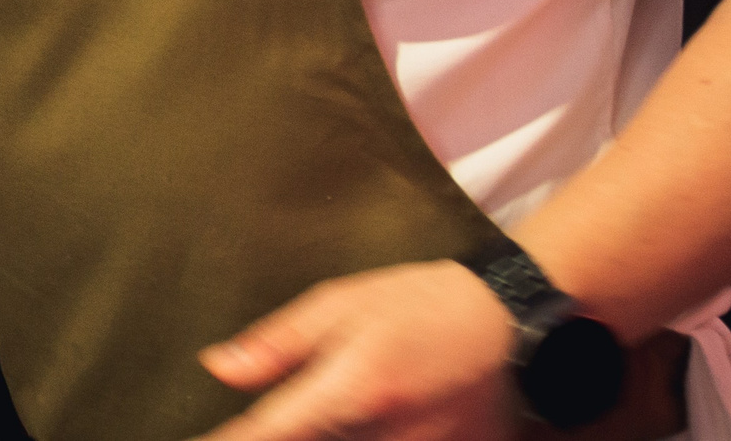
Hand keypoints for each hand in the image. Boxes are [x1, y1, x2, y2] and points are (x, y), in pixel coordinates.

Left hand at [192, 261, 519, 440]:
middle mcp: (383, 435)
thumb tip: (216, 366)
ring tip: (338, 398)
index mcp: (352, 390)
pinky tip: (357, 419)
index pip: (268, 433)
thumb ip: (278, 343)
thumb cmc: (422, 304)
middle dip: (277, 432)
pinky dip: (356, 438)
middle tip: (274, 412)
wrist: (514, 328)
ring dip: (320, 433)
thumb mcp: (342, 303)